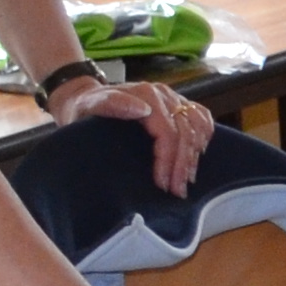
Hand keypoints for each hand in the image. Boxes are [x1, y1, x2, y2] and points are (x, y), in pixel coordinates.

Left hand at [53, 70, 213, 195]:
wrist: (82, 98)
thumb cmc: (83, 109)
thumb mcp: (89, 107)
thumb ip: (112, 104)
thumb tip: (143, 110)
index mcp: (146, 95)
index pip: (168, 132)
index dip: (168, 160)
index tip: (162, 185)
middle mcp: (163, 94)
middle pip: (186, 132)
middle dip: (183, 165)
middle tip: (177, 191)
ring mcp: (172, 97)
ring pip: (197, 126)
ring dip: (194, 155)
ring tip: (185, 179)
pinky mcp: (176, 102)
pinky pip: (201, 117)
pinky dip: (203, 136)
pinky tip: (197, 155)